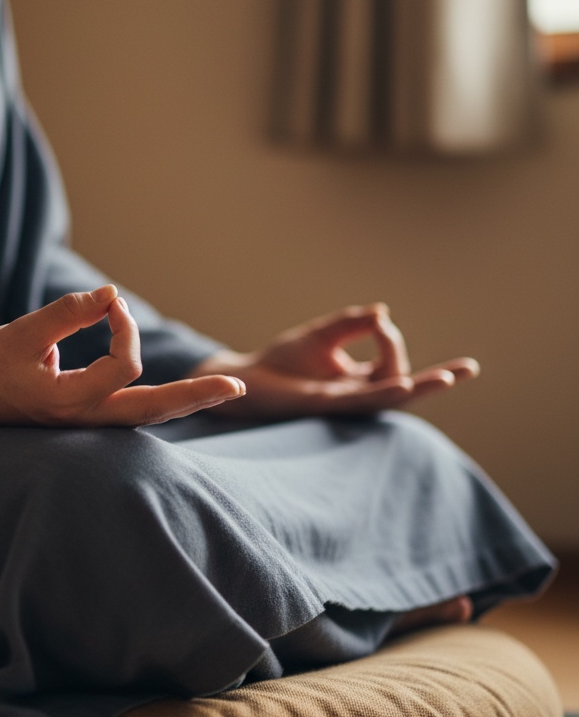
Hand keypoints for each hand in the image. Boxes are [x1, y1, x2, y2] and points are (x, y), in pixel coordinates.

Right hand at [0, 285, 244, 426]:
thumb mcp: (23, 332)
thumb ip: (68, 313)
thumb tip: (113, 296)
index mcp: (69, 403)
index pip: (123, 365)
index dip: (124, 326)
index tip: (107, 303)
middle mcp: (84, 421)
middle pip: (154, 412)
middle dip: (196, 397)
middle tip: (239, 387)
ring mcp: (86, 425)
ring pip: (146, 417)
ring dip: (184, 402)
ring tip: (223, 392)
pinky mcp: (83, 420)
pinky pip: (131, 412)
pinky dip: (158, 401)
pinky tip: (179, 393)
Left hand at [186, 304, 478, 420]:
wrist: (247, 377)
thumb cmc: (283, 361)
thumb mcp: (321, 335)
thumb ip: (351, 323)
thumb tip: (382, 312)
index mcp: (360, 379)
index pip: (393, 362)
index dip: (391, 339)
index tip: (378, 321)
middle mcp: (357, 394)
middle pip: (405, 387)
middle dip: (437, 379)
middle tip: (468, 369)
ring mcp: (343, 401)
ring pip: (389, 397)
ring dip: (418, 387)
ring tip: (446, 378)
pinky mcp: (324, 404)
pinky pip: (360, 400)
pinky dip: (382, 391)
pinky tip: (402, 385)